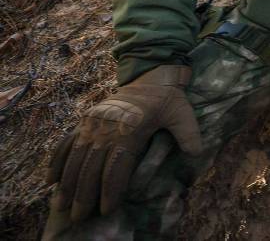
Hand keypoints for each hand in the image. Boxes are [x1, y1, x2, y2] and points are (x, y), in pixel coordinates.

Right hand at [47, 65, 201, 221]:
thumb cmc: (167, 98)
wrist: (150, 75)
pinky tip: (50, 180)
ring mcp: (92, 124)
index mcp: (129, 130)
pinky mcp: (85, 120)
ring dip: (67, 182)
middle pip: (91, 167)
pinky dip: (57, 160)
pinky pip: (67, 142)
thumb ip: (189, 133)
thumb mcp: (182, 113)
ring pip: (76, 157)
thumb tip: (196, 153)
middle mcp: (106, 129)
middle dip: (84, 194)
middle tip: (78, 217)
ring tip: (60, 205)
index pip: (116, 168)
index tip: (106, 210)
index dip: (110, 190)